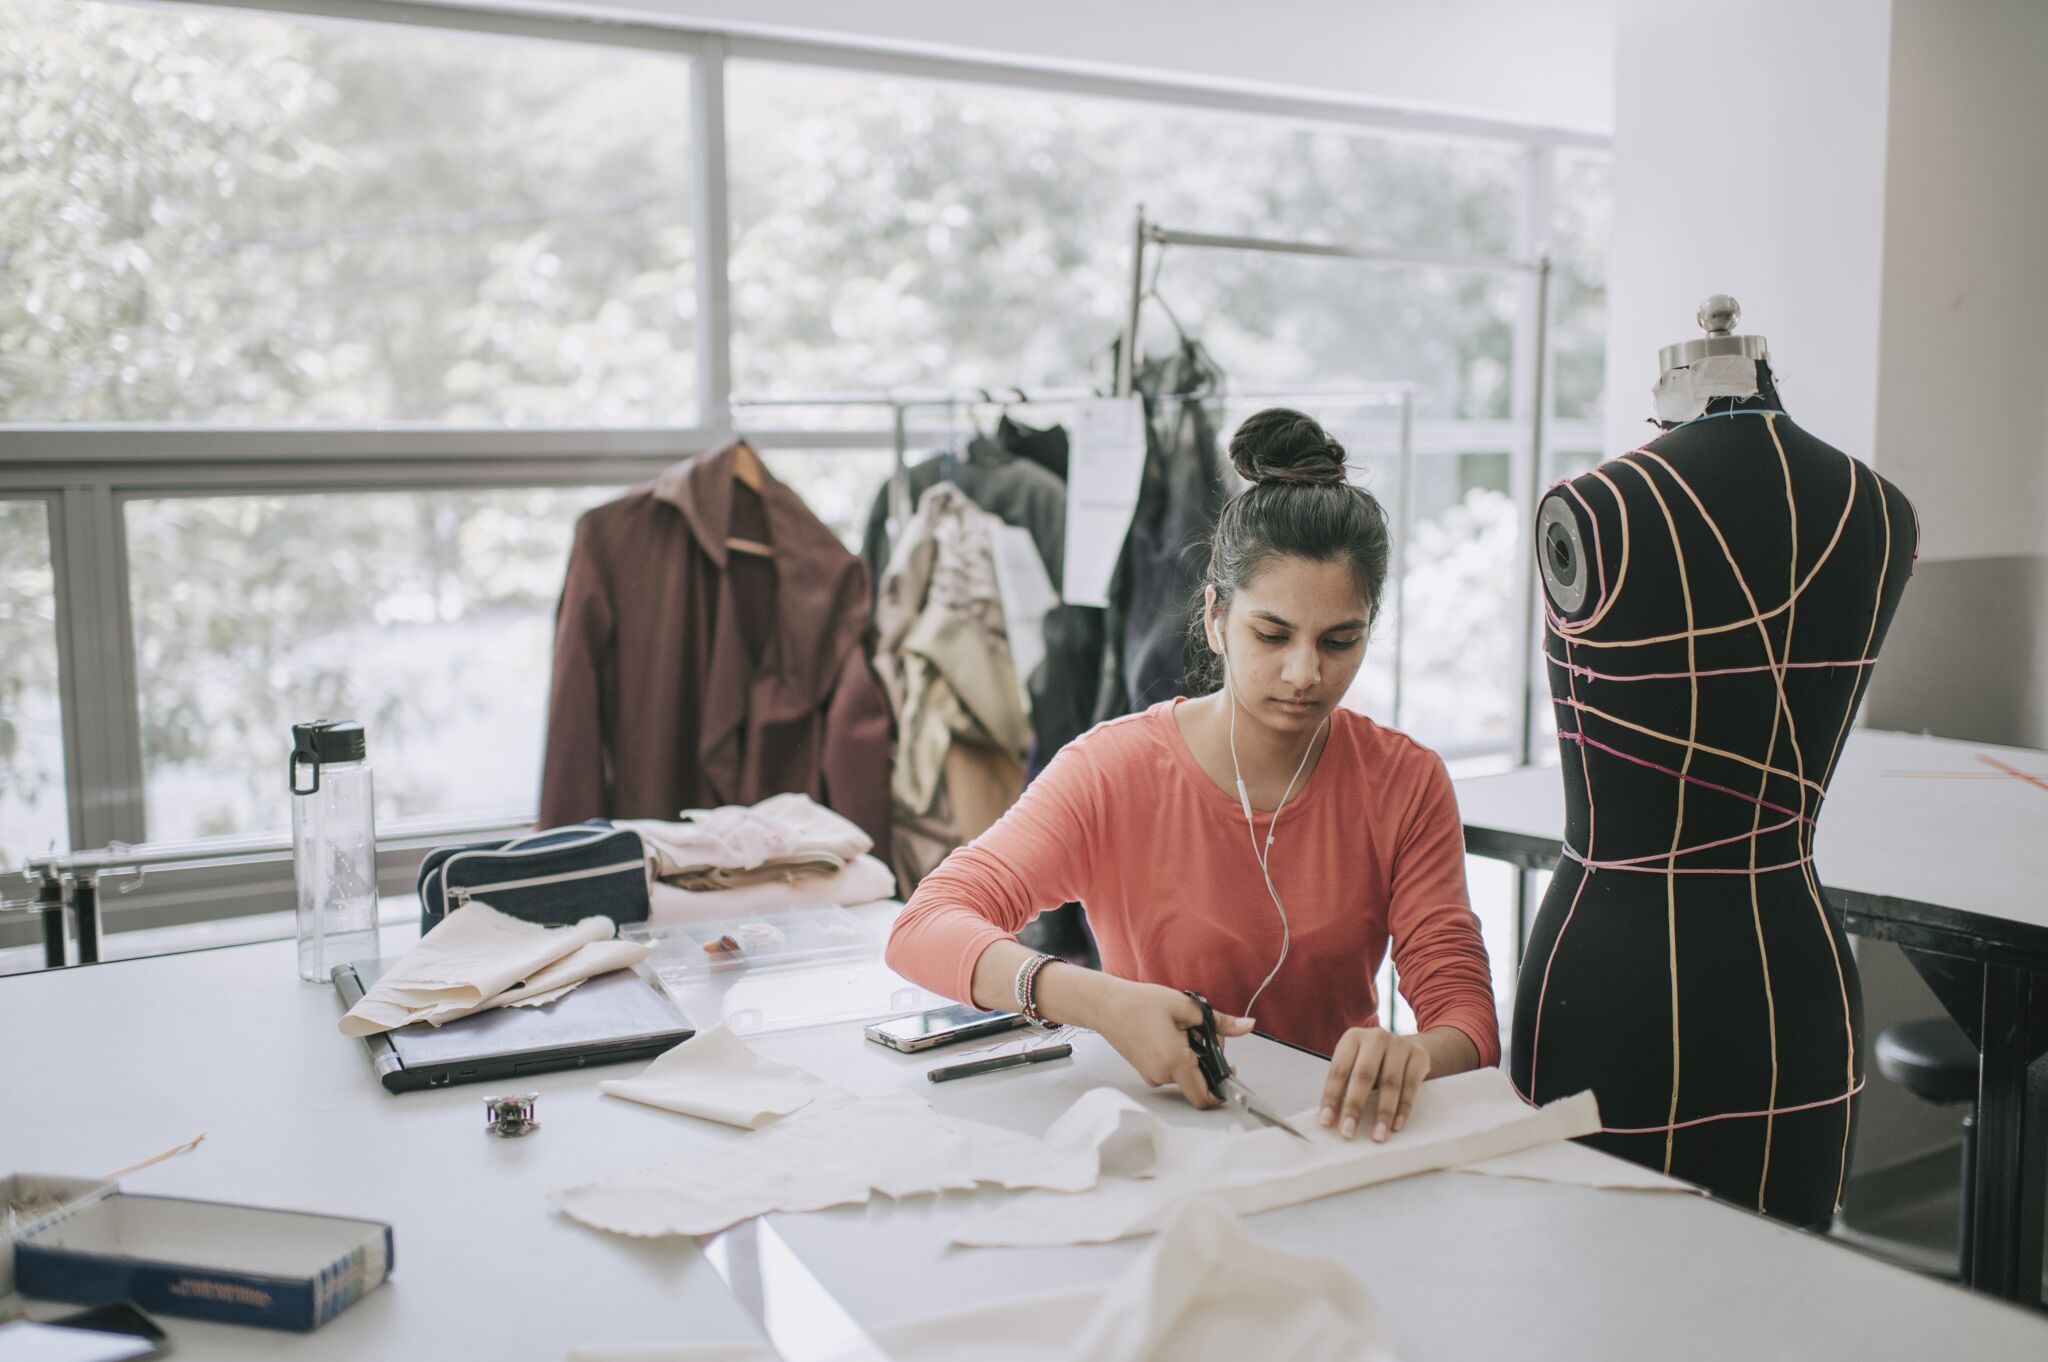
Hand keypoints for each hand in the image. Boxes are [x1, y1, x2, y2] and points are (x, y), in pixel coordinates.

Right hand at [1094, 980, 1251, 1109]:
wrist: (1105, 1006)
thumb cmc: (1140, 1003)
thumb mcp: (1185, 1006)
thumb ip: (1220, 1022)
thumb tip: (1248, 1026)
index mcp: (1175, 1061)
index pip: (1205, 1097)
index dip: (1222, 1090)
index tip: (1230, 1070)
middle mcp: (1163, 1075)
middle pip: (1199, 1079)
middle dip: (1208, 1058)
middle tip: (1200, 1029)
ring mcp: (1152, 1076)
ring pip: (1185, 1073)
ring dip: (1192, 1055)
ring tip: (1180, 1027)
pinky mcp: (1146, 1071)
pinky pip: (1171, 1069)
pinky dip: (1178, 1055)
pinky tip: (1169, 1033)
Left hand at [1319, 1027, 1430, 1141]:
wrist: (1408, 1047)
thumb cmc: (1374, 1061)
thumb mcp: (1355, 1063)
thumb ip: (1344, 1085)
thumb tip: (1330, 1118)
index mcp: (1352, 1038)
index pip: (1339, 1070)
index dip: (1331, 1097)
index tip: (1326, 1120)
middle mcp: (1376, 1038)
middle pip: (1364, 1075)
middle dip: (1355, 1106)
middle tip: (1348, 1131)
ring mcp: (1399, 1045)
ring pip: (1390, 1083)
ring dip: (1383, 1113)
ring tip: (1377, 1135)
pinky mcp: (1419, 1057)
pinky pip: (1411, 1086)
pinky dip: (1403, 1108)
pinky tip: (1396, 1125)